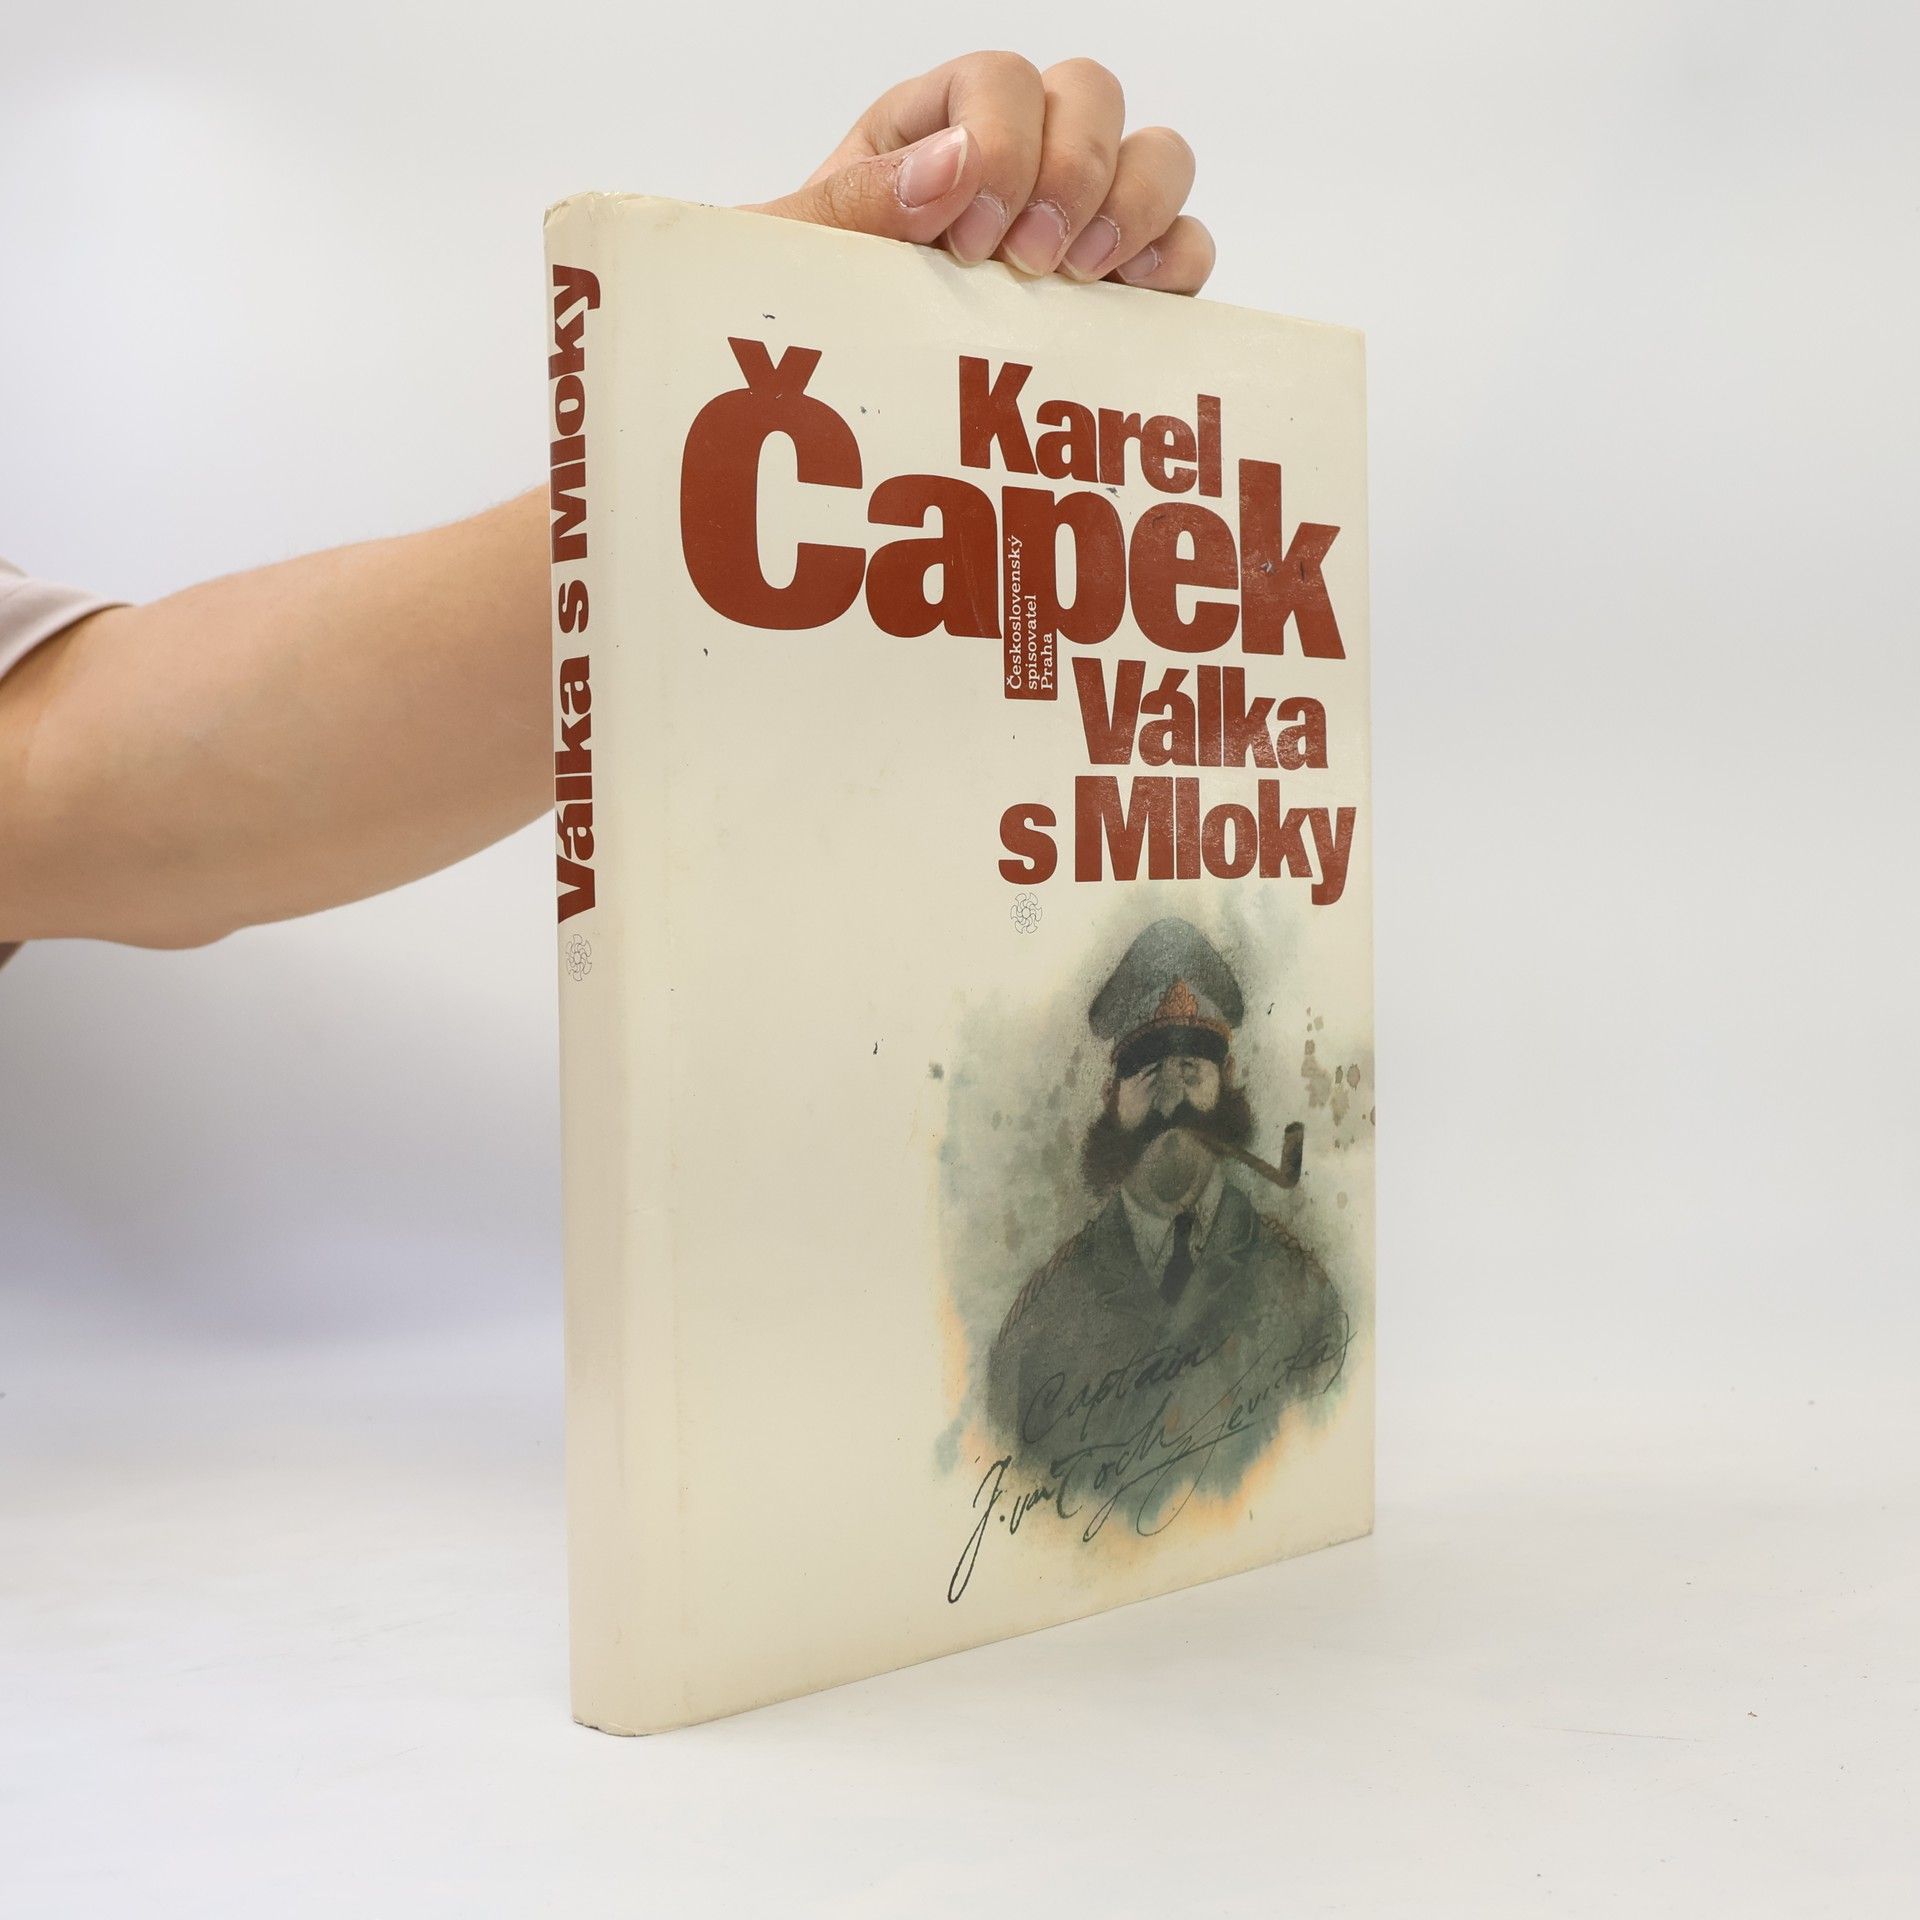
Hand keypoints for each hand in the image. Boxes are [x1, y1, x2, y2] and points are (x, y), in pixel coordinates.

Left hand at [746, 51, 1212, 294]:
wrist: (835, 407)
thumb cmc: (813, 325)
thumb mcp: (798, 262)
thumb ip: (852, 205)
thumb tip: (951, 168)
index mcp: (934, 132)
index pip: (1000, 78)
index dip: (1001, 143)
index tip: (967, 234)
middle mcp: (1021, 161)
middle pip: (1091, 95)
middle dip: (1072, 171)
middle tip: (1027, 261)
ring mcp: (1080, 223)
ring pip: (1157, 156)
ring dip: (1135, 206)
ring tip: (1077, 278)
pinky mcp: (1123, 290)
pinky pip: (1186, 248)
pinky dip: (1176, 262)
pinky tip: (1130, 297)